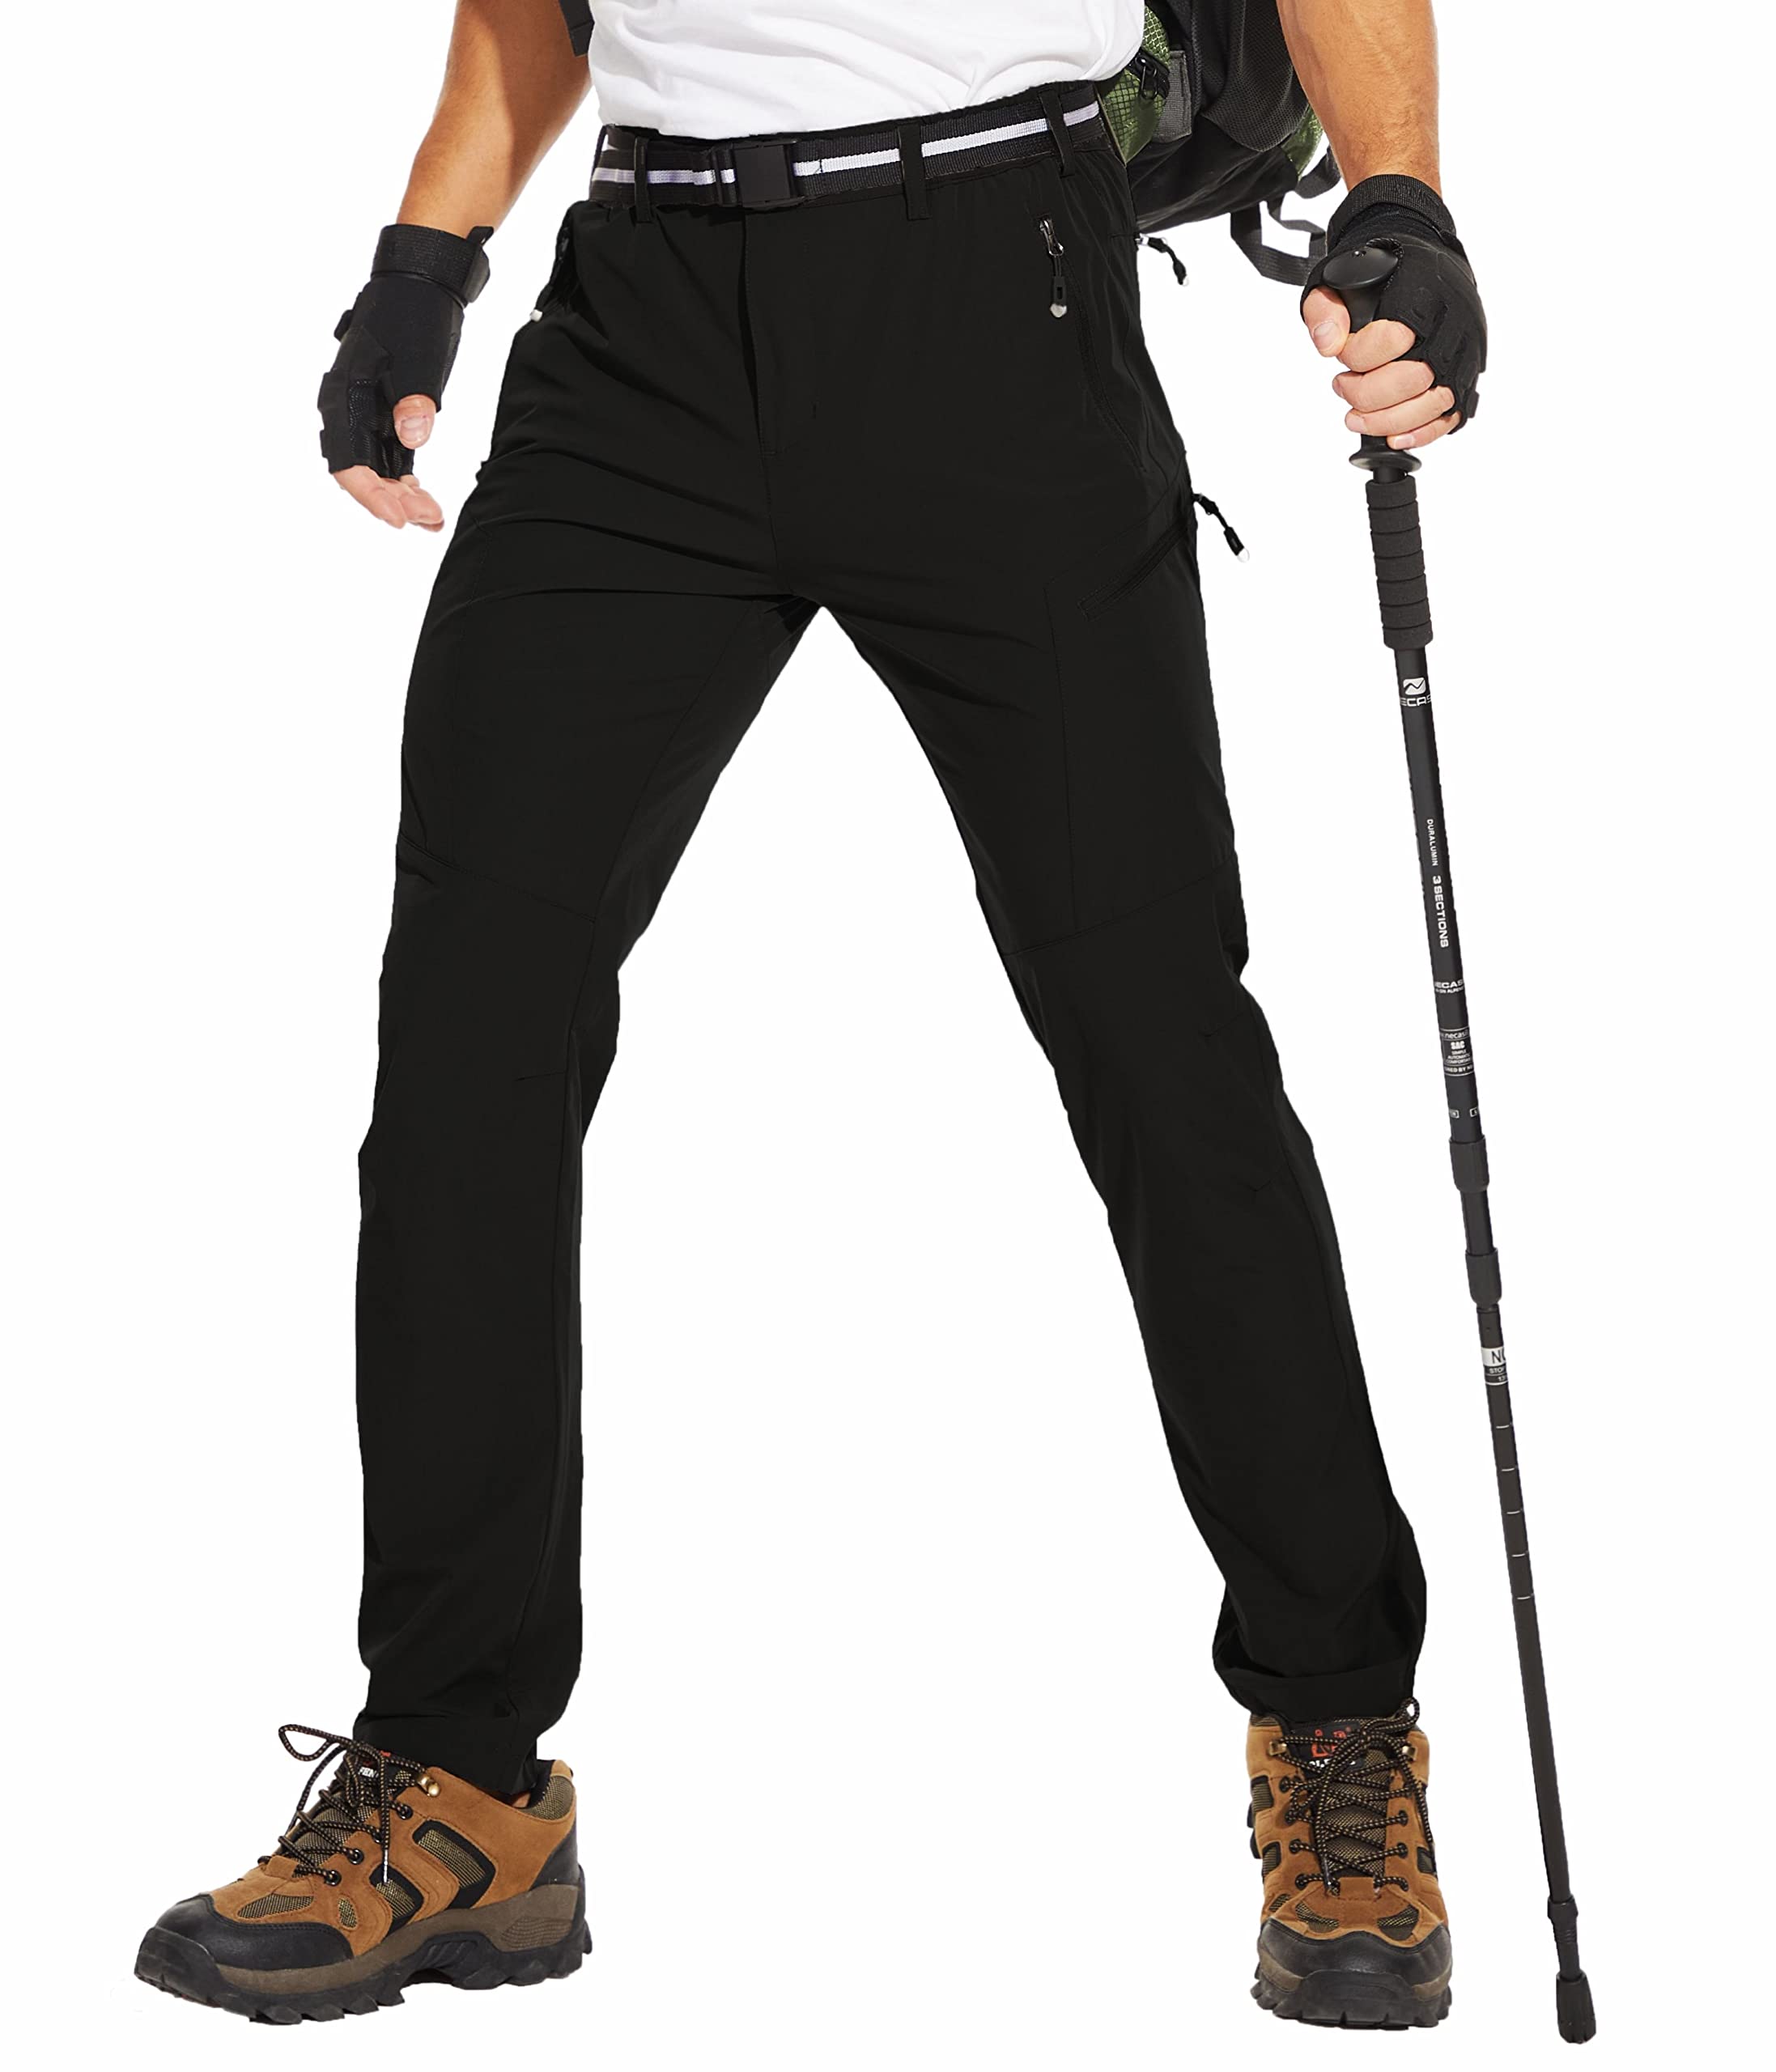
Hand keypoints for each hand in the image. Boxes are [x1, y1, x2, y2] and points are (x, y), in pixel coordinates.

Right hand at [318, 223, 492, 528]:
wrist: (423, 283)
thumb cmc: (414, 315)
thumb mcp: (419, 358)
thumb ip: (414, 401)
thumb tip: (412, 438)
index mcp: (346, 396)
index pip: (349, 462)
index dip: (371, 496)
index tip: (399, 520)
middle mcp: (351, 409)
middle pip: (362, 471)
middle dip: (392, 501)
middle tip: (428, 518)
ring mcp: (369, 412)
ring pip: (378, 468)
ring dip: (402, 496)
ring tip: (433, 517)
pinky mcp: (389, 411)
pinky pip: (391, 457)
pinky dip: (408, 480)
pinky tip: (427, 500)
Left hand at [1301, 291, 1458, 451]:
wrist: (1425, 269)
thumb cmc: (1383, 278)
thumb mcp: (1339, 279)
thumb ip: (1325, 309)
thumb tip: (1328, 344)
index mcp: (1425, 296)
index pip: (1393, 338)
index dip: (1357, 355)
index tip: (1341, 355)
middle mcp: (1451, 328)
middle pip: (1412, 379)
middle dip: (1367, 394)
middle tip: (1343, 386)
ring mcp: (1461, 357)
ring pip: (1431, 404)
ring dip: (1386, 421)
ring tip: (1355, 418)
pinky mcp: (1464, 381)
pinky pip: (1449, 418)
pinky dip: (1420, 434)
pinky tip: (1393, 438)